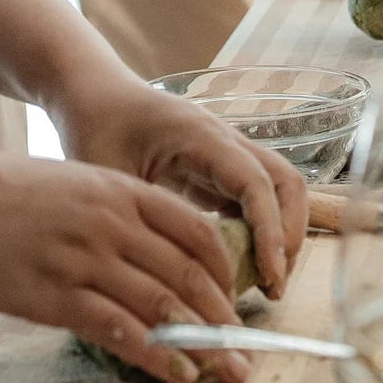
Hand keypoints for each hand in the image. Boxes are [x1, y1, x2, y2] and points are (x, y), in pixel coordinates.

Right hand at [0, 148, 261, 382]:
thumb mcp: (73, 184)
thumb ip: (114, 212)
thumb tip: (149, 253)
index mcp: (122, 190)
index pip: (199, 232)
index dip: (227, 270)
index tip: (235, 301)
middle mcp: (113, 222)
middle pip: (192, 273)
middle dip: (226, 317)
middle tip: (245, 352)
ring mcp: (85, 258)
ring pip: (164, 303)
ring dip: (203, 343)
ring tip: (226, 371)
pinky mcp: (54, 295)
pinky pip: (120, 329)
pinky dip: (157, 355)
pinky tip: (177, 373)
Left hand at [59, 83, 307, 300]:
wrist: (94, 96)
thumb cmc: (96, 128)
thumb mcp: (107, 175)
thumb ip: (133, 222)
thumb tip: (154, 280)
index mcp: (201, 137)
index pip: (255, 183)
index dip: (270, 231)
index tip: (270, 277)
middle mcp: (226, 141)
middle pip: (285, 183)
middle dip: (288, 234)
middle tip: (274, 285)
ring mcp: (228, 154)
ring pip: (278, 190)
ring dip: (281, 233)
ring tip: (266, 282)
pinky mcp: (221, 169)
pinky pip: (257, 199)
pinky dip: (262, 232)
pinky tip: (244, 267)